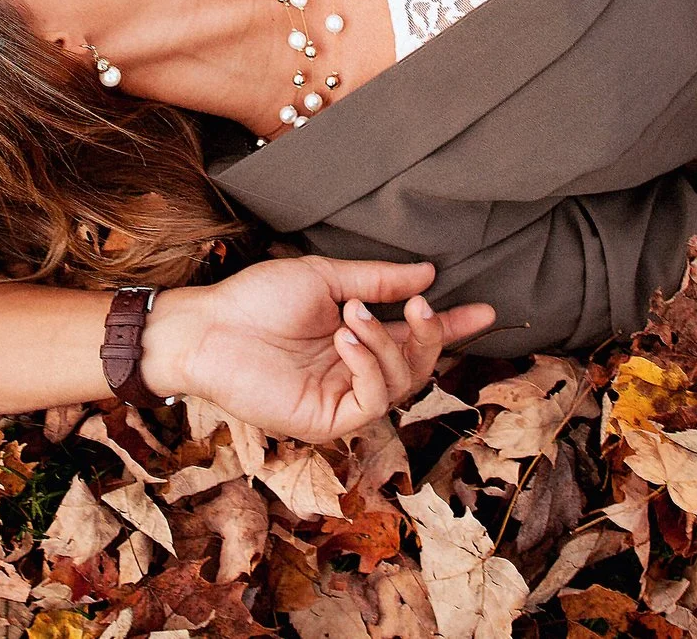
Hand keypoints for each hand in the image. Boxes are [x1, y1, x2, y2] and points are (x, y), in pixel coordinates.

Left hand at [138, 256, 494, 442]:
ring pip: (401, 383)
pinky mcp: (327, 421)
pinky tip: (346, 339)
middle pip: (418, 364)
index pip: (414, 337)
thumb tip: (429, 274)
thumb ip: (377, 281)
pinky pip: (372, 400)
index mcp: (355, 339)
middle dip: (430, 334)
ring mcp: (342, 399)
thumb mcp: (326, 279)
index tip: (486, 310)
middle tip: (420, 306)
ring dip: (388, 344)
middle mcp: (354, 372)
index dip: (452, 326)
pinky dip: (369, 366)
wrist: (210, 325)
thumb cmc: (256, 298)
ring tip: (353, 316)